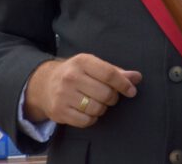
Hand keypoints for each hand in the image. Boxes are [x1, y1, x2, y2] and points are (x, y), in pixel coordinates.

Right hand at [24, 54, 140, 127]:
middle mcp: (71, 77)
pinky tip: (88, 111)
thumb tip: (137, 77)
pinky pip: (86, 121)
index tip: (131, 91)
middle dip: (113, 98)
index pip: (109, 74)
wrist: (44, 84)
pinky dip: (92, 118)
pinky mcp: (59, 111)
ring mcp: (63, 95)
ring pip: (97, 109)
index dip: (124, 84)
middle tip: (109, 96)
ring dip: (102, 108)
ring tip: (97, 102)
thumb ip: (116, 72)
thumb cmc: (76, 74)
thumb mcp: (93, 66)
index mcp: (82, 61)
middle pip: (105, 93)